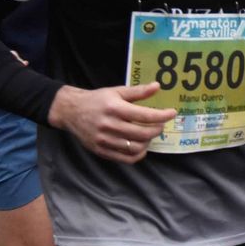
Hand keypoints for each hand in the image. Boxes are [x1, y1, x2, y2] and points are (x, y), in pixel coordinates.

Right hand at [48, 83, 176, 163]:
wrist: (71, 111)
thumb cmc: (97, 100)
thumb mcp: (116, 91)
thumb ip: (138, 91)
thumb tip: (157, 87)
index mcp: (115, 108)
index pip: (145, 115)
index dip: (162, 116)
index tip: (172, 113)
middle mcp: (110, 125)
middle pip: (143, 134)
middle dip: (157, 129)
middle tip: (160, 125)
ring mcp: (105, 140)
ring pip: (135, 147)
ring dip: (148, 142)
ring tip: (149, 134)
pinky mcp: (101, 151)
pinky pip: (125, 158)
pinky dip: (138, 154)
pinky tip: (141, 146)